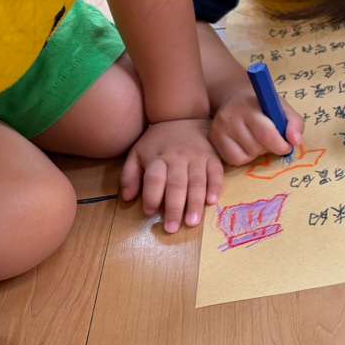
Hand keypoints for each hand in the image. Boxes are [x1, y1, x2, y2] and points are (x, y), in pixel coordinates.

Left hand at [120, 119, 223, 233]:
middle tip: (172, 228)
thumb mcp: (137, 152)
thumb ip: (130, 175)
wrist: (182, 115)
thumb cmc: (158, 140)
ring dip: (195, 203)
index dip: (151, 196)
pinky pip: (216, 173)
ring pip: (197, 182)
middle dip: (174, 208)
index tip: (149, 212)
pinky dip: (215, 187)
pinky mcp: (213, 157)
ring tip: (193, 222)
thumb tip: (128, 198)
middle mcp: (178, 158)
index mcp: (158, 158)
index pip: (154, 179)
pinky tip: (212, 201)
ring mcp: (198, 157)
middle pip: (176, 185)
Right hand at [208, 89, 303, 165]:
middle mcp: (229, 117)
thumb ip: (294, 123)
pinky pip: (234, 160)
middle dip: (269, 147)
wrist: (236, 98)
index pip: (266, 133)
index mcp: (248, 106)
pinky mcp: (213, 140)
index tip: (287, 146)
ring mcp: (218, 129)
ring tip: (257, 139)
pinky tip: (246, 145)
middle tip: (271, 139)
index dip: (280, 145)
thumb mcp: (281, 107)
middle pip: (257, 147)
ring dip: (257, 152)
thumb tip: (295, 141)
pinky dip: (245, 157)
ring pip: (246, 156)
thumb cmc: (263, 105)